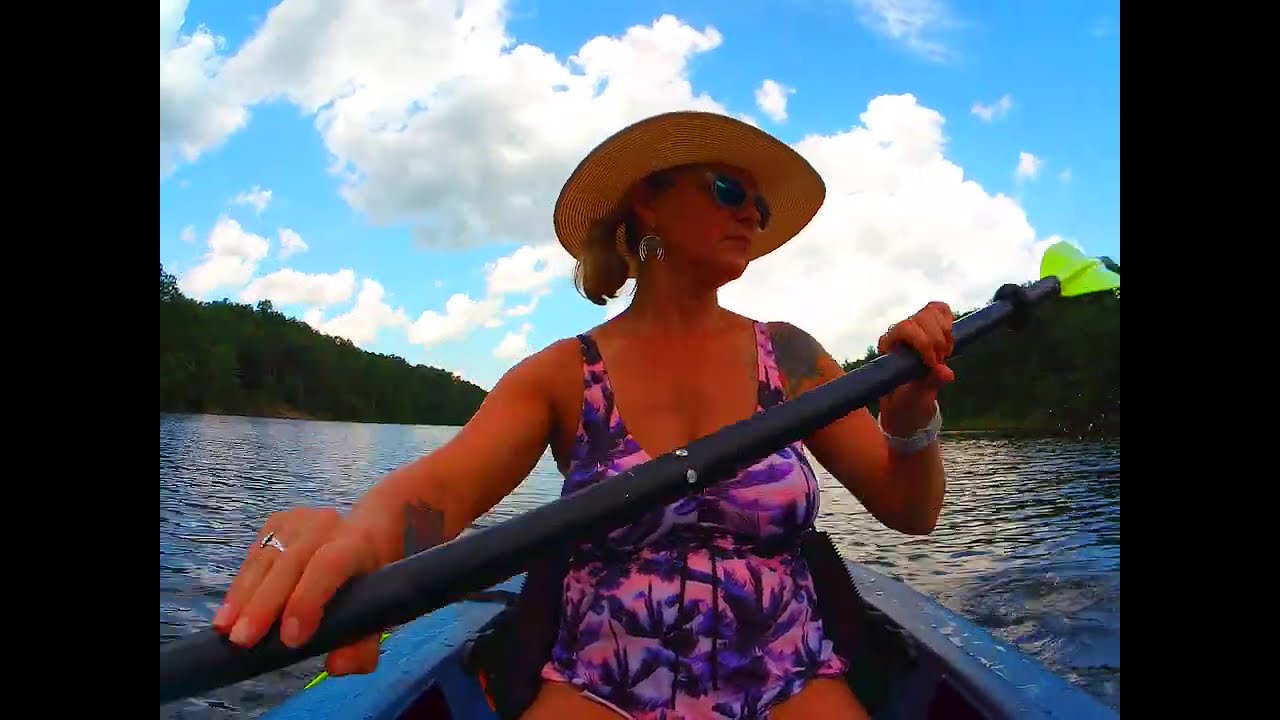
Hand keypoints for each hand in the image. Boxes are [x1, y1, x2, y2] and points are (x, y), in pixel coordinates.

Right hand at [211, 507, 383, 676]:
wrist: (367, 530)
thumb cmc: (369, 578)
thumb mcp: (378, 611)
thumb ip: (363, 645)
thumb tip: (336, 667)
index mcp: (357, 545)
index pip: (329, 566)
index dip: (307, 600)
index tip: (290, 639)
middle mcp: (327, 526)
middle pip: (290, 563)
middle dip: (264, 604)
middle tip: (243, 640)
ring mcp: (299, 520)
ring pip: (266, 559)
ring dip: (243, 596)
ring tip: (225, 629)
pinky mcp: (278, 522)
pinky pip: (254, 556)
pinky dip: (240, 585)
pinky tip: (229, 611)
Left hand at [877, 301, 955, 435]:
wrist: (906, 403)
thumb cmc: (904, 401)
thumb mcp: (915, 398)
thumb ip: (928, 385)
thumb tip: (947, 373)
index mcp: (888, 346)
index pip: (905, 328)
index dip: (924, 342)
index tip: (933, 363)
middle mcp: (898, 333)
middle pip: (921, 317)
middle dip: (937, 339)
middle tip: (940, 361)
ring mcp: (913, 327)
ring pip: (931, 311)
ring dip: (944, 332)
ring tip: (944, 353)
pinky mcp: (927, 325)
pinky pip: (939, 310)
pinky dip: (948, 321)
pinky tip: (948, 340)